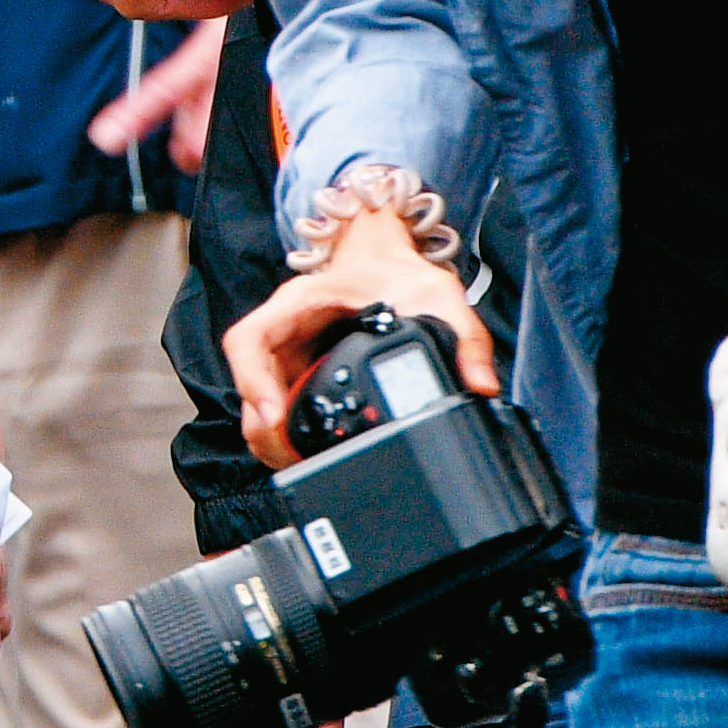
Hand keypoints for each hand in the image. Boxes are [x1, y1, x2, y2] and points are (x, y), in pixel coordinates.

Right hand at [221, 196, 500, 462]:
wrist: (392, 265)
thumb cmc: (402, 273)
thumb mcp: (438, 295)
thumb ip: (464, 339)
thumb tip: (480, 385)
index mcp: (299, 303)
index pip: (250, 340)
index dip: (253, 381)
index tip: (273, 416)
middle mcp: (283, 329)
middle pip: (247, 382)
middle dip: (263, 425)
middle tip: (292, 456)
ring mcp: (287, 354)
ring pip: (256, 401)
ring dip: (269, 435)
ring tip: (299, 462)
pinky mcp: (296, 373)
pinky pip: (276, 406)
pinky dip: (285, 433)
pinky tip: (306, 452)